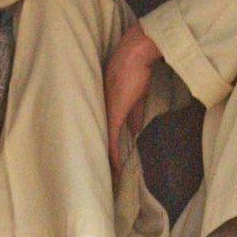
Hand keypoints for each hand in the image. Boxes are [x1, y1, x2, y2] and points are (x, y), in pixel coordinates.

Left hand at [104, 19, 158, 175]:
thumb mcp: (136, 98)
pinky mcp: (113, 115)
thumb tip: (136, 130)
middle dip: (104, 161)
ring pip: (103, 144)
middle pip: (99, 143)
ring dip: (108, 163)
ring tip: (111, 179)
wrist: (133, 56)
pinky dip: (114, 156)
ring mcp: (106, 114)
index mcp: (106, 110)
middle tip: (108, 179)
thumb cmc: (134, 71)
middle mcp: (102, 113)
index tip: (110, 166)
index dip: (107, 151)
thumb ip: (135, 115)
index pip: (104, 136)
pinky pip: (111, 141)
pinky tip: (116, 169)